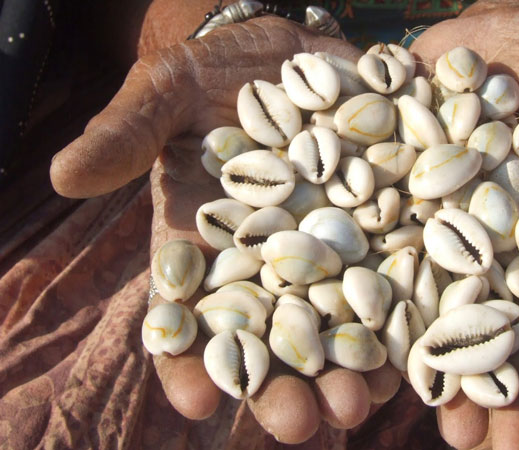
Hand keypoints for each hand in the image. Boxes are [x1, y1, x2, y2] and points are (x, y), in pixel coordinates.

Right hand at [50, 17, 401, 442]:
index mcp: (208, 244)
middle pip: (274, 337)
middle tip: (302, 423)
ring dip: (350, 369)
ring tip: (361, 403)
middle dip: (286, 385)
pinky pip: (392, 275)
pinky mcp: (380, 224)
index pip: (191, 315)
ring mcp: (328, 247)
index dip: (190, 360)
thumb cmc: (214, 73)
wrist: (289, 50)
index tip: (198, 400)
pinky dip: (402, 314)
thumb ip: (127, 132)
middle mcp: (269, 260)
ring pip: (337, 323)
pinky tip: (410, 352)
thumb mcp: (166, 92)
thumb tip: (63, 176)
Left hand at [407, 2, 518, 446]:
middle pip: (508, 331)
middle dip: (510, 394)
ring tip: (446, 429)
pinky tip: (369, 359)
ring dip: (444, 375)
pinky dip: (375, 310)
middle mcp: (498, 249)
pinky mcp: (390, 213)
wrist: (480, 37)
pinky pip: (381, 266)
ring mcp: (440, 236)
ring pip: (443, 317)